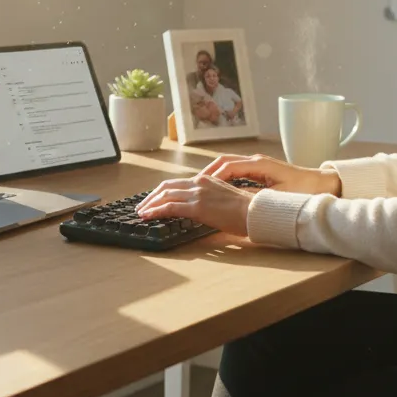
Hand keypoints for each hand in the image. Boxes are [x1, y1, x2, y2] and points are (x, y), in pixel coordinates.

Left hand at [136, 175, 253, 235]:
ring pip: (165, 195)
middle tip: (142, 206)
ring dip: (150, 204)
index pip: (177, 183)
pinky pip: (170, 206)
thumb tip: (198, 210)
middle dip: (152, 196)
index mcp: (206, 179)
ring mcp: (197, 194)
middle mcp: (199, 183)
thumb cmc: (245, 210)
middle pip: (167, 187)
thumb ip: (208, 200)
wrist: (254, 212)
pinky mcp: (196, 206)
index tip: (154, 199)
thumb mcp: (223, 199)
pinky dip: (155, 210)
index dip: (162, 191)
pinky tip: (147, 216)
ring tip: (141, 212)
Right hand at [199, 154, 341, 196]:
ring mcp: (257, 164)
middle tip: (191, 186)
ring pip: (227, 165)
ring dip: (211, 174)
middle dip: (205, 173)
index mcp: (258, 164)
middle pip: (222, 162)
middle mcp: (255, 160)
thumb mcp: (278, 197)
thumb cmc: (303, 191)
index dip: (210, 177)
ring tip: (197, 187)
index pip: (227, 166)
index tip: (198, 187)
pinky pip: (234, 170)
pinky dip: (221, 177)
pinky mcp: (259, 170)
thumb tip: (235, 200)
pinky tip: (215, 188)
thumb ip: (256, 197)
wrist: (322, 184)